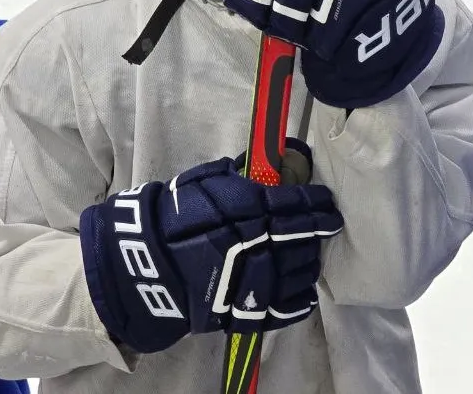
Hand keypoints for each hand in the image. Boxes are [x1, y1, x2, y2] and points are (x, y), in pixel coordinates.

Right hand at [78, 149, 343, 353]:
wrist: (140, 266)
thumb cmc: (169, 217)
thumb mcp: (200, 182)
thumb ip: (237, 174)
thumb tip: (271, 161)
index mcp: (244, 209)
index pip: (293, 204)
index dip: (315, 202)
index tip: (328, 201)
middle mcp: (253, 243)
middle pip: (300, 236)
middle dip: (320, 228)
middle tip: (332, 223)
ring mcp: (249, 279)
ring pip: (297, 270)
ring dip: (310, 260)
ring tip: (312, 253)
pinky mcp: (241, 310)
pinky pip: (282, 308)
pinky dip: (299, 300)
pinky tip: (306, 291)